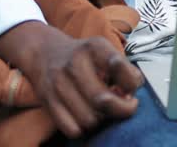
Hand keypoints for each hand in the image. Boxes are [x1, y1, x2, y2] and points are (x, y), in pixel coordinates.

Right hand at [0, 22, 142, 137]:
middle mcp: (75, 64)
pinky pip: (72, 128)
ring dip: (100, 118)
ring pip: (89, 119)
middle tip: (125, 106)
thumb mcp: (105, 51)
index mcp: (94, 47)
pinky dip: (83, 128)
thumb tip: (129, 96)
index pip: (117, 65)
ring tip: (101, 109)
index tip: (131, 88)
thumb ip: (124, 70)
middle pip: (103, 100)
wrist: (45, 51)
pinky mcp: (48, 100)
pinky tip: (85, 115)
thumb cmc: (83, 56)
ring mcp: (59, 83)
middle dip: (121, 109)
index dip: (130, 83)